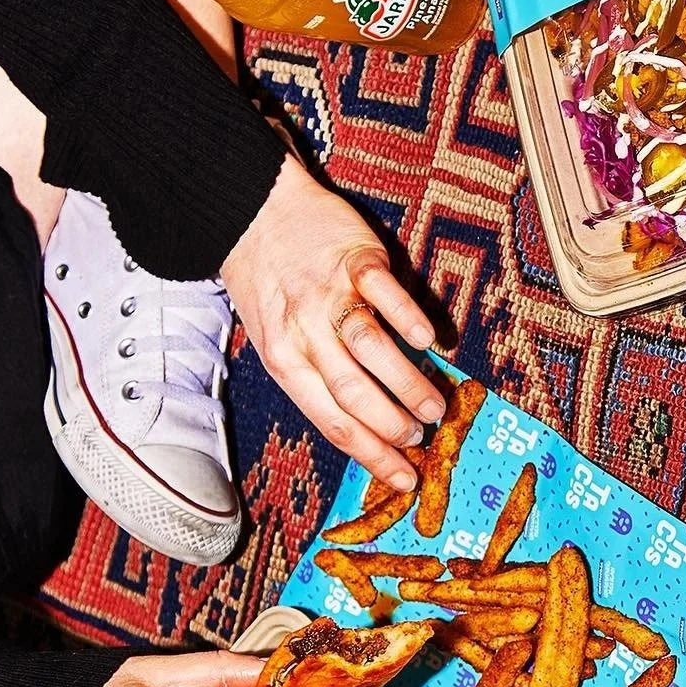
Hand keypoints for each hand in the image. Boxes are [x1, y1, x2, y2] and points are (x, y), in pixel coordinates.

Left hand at [222, 154, 445, 491]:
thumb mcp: (276, 338)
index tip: (405, 476)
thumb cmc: (267, 283)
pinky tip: (430, 341)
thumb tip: (369, 420)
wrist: (250, 210)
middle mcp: (304, 333)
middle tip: (424, 435)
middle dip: (392, 424)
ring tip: (436, 405)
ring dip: (406, 382)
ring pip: (368, 348)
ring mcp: (328, 294)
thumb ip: (317, 375)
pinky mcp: (352, 258)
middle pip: (352, 392)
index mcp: (285, 362)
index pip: (331, 422)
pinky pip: (382, 292)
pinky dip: (406, 318)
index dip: (371, 454)